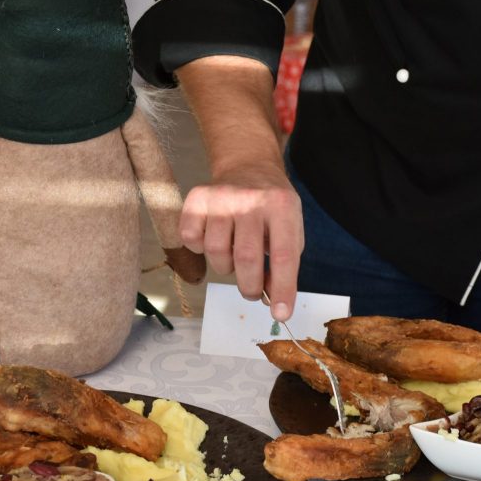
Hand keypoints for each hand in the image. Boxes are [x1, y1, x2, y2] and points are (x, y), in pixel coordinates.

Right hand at [179, 164, 302, 319]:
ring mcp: (222, 197)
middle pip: (246, 259)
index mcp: (282, 206)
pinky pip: (191, 239)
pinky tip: (213, 238)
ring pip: (216, 252)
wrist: (248, 165)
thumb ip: (283, 264)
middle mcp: (251, 199)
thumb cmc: (271, 208)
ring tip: (233, 256)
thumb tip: (270, 299)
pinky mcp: (197, 198)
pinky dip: (200, 249)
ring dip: (225, 267)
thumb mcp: (290, 228)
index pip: (284, 256)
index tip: (281, 314)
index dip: (283, 289)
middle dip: (250, 287)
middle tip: (252, 291)